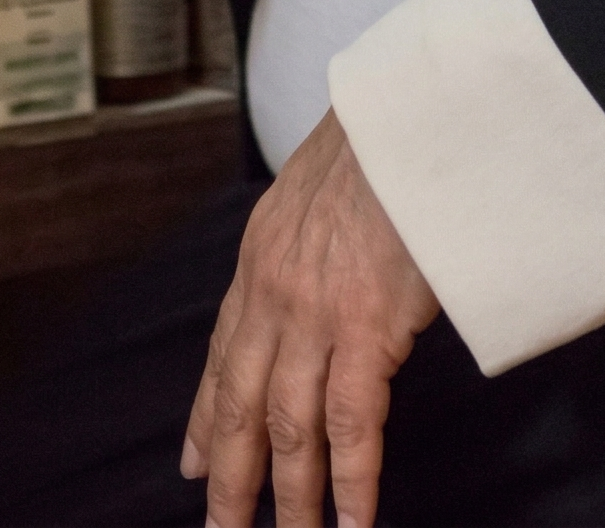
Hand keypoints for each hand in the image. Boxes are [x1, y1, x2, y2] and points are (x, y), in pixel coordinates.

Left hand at [182, 111, 439, 527]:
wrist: (410, 116)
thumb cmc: (379, 142)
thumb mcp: (315, 186)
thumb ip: (304, 241)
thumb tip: (317, 268)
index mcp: (260, 257)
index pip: (223, 353)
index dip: (206, 416)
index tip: (194, 463)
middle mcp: (274, 294)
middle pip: (241, 405)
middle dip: (228, 478)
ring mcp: (316, 316)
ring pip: (289, 429)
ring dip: (289, 498)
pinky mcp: (365, 329)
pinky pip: (351, 427)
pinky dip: (350, 484)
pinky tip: (350, 525)